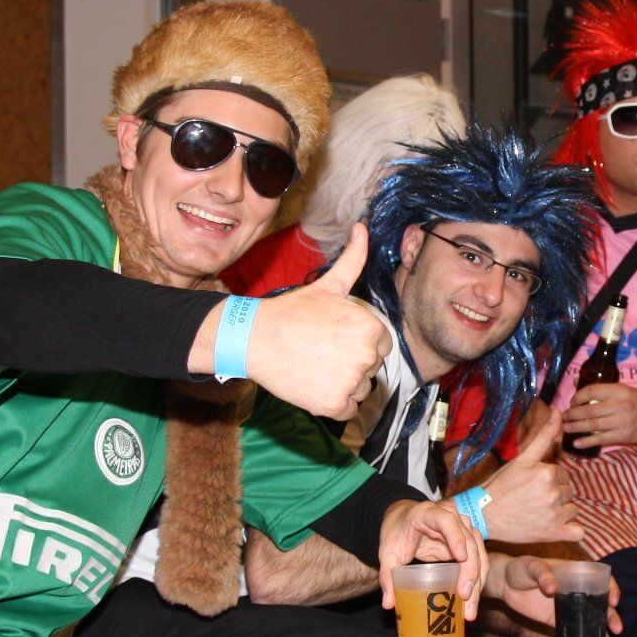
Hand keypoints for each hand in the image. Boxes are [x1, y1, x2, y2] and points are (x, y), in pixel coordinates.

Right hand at [246, 223, 389, 420]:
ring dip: (342, 384)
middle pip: (370, 368)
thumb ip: (353, 259)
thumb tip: (363, 227)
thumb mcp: (329, 284)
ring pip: (360, 390)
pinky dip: (331, 403)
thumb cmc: (293, 311)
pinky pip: (346, 410)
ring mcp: (350, 382)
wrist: (255, 338)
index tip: (333, 338)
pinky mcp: (334, 405)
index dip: (357, 343)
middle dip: (350, 363)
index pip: (380, 346)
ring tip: (314, 365)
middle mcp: (367, 356)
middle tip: (320, 351)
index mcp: (372, 329)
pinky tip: (312, 384)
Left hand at [376, 498, 486, 617]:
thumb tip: (388, 604)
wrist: (404, 519)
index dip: (456, 537)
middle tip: (465, 596)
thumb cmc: (397, 532)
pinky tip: (472, 600)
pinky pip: (479, 559)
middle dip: (470, 571)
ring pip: (478, 552)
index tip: (461, 557)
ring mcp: (463, 528)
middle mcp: (452, 517)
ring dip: (478, 581)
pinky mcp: (468, 542)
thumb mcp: (388, 551)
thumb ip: (387, 575)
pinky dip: (478, 580)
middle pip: (469, 541)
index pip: (447, 521)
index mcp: (429, 514)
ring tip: (470, 608)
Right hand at [477, 415, 581, 543]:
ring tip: (538, 512)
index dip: (548, 480)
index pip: (562, 475)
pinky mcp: (555, 534)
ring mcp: (555, 516)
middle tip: (532, 499)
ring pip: (573, 509)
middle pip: (568, 492)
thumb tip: (559, 411)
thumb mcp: (522, 459)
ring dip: (561, 511)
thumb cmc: (502, 486)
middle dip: (555, 494)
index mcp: (548, 473)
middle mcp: (554, 493)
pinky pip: (578, 531)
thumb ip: (544, 435)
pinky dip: (571, 530)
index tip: (531, 486)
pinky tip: (556, 527)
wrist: (484, 514)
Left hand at [490, 556, 621, 636]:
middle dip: (611, 619)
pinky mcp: (556, 622)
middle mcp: (578, 592)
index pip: (602, 580)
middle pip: (601, 606)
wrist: (504, 584)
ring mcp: (568, 609)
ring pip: (589, 624)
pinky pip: (570, 635)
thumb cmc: (520, 568)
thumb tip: (552, 588)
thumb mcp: (531, 566)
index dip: (612, 590)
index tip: (614, 601)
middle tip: (617, 630)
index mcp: (577, 574)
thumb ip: (542, 574)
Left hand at [562, 383, 636, 449]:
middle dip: (573, 414)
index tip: (572, 401)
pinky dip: (587, 441)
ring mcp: (622, 422)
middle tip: (564, 416)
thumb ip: (601, 388)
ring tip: (565, 427)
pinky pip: (601, 439)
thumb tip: (575, 383)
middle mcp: (620, 405)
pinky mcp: (623, 436)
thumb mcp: (623, 389)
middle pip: (589, 410)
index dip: (578, 397)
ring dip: (576, 427)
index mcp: (619, 391)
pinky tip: (576, 442)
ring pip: (592, 425)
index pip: (592, 391)